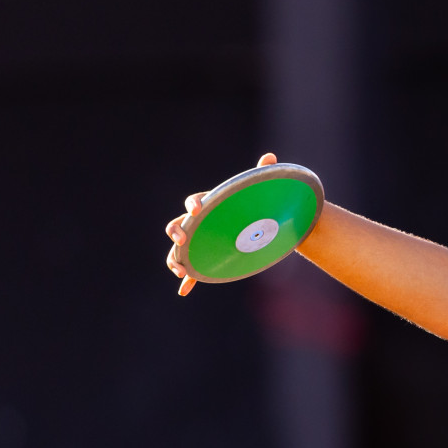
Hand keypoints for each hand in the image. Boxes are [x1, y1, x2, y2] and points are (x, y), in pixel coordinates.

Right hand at [164, 152, 277, 296]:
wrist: (261, 225)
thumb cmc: (255, 206)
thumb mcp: (258, 191)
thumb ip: (261, 173)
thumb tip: (271, 157)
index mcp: (209, 205)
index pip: (195, 201)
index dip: (193, 204)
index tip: (197, 208)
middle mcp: (200, 224)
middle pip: (178, 225)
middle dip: (176, 231)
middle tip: (180, 239)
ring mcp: (201, 242)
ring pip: (179, 250)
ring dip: (175, 259)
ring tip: (179, 270)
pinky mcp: (208, 258)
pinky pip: (193, 270)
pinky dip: (187, 281)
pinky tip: (183, 290)